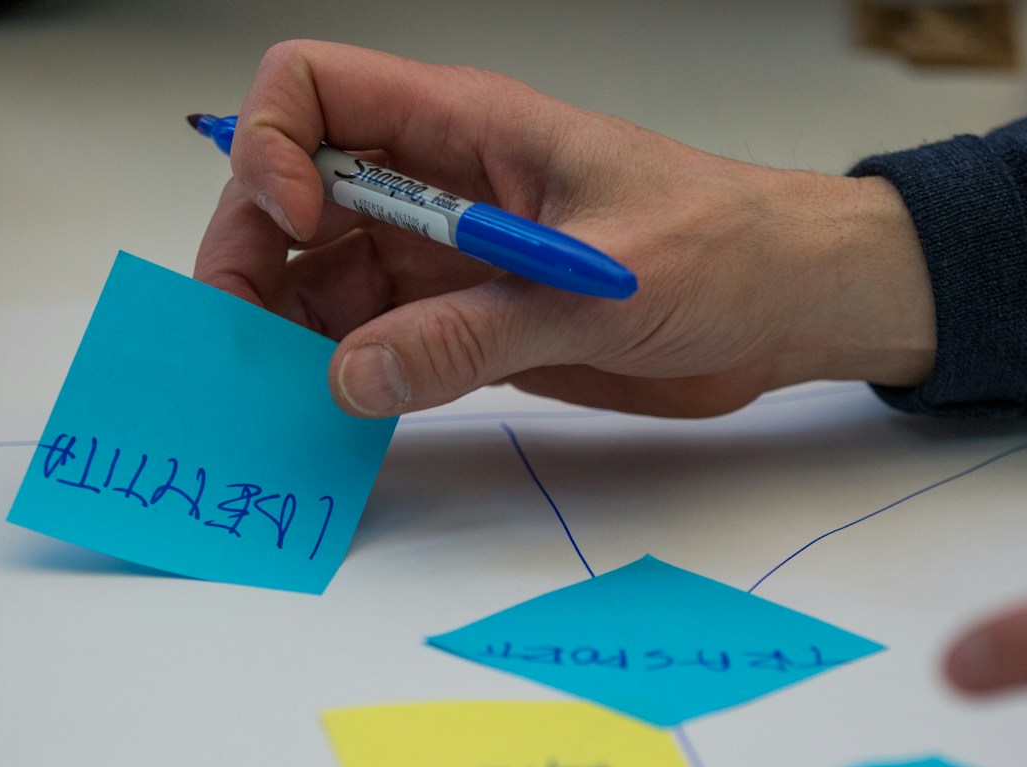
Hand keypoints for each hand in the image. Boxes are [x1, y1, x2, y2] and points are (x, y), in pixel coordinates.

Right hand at [195, 42, 934, 418]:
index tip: (293, 226)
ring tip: (273, 396)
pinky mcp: (472, 324)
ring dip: (287, 331)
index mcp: (467, 128)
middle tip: (237, 340)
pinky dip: (345, 377)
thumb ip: (474, 334)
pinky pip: (379, 344)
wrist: (789, 306)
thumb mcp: (597, 288)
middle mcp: (440, 188)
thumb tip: (352, 376)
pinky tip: (334, 415)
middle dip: (249, 254)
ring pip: (324, 278)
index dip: (274, 148)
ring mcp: (450, 259)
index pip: (317, 90)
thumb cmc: (726, 249)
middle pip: (294, 192)